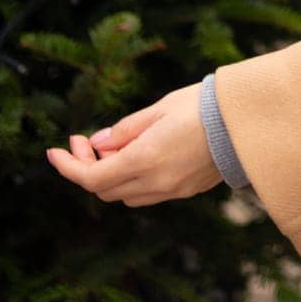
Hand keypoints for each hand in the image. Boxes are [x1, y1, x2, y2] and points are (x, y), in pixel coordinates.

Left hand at [45, 83, 222, 205]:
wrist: (247, 121)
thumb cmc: (203, 106)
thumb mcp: (158, 109)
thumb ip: (124, 130)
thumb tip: (97, 143)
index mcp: (144, 160)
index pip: (91, 177)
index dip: (67, 167)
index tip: (53, 152)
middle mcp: (155, 182)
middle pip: (104, 190)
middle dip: (87, 168)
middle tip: (84, 141)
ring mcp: (172, 190)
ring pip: (125, 195)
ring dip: (109, 176)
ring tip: (111, 147)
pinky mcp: (186, 190)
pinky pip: (147, 194)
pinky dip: (131, 179)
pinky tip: (136, 156)